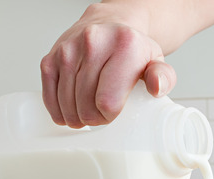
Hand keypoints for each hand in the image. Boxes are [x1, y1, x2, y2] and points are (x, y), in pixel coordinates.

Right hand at [40, 4, 176, 127]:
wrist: (110, 24)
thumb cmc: (132, 49)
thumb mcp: (156, 61)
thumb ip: (163, 77)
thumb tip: (156, 88)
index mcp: (124, 46)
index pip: (107, 102)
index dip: (109, 116)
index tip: (114, 111)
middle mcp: (93, 43)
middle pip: (85, 106)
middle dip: (93, 118)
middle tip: (101, 113)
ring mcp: (68, 50)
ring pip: (67, 104)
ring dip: (76, 116)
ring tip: (87, 111)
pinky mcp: (50, 57)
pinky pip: (49, 96)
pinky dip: (58, 110)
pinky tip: (69, 110)